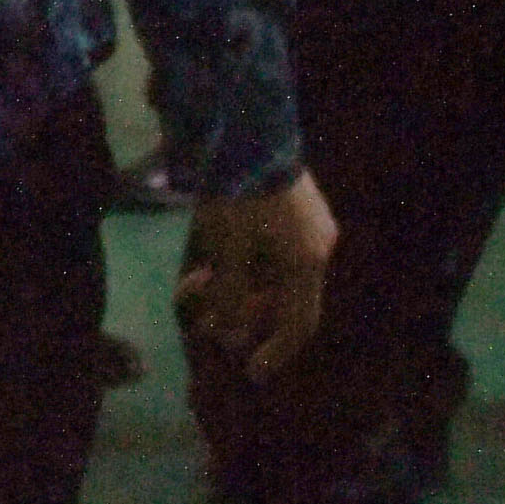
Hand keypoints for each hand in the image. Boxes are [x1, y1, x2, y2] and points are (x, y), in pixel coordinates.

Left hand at [176, 170, 331, 382]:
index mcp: (308, 261)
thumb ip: (229, 293)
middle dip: (238, 313)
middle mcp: (314, 246)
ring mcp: (305, 226)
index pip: (300, 322)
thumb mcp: (227, 247)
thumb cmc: (239, 194)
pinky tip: (203, 266)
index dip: (277, 352)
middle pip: (279, 298)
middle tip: (203, 324)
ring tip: (189, 289)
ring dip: (230, 287)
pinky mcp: (289, 209)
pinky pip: (267, 252)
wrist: (248, 128)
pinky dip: (237, 264)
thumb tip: (227, 335)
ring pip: (268, 273)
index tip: (252, 374)